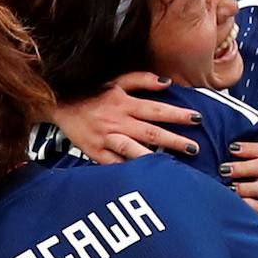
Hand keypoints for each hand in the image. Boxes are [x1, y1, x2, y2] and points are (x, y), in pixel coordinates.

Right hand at [52, 72, 201, 163]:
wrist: (60, 105)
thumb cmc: (92, 92)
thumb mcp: (116, 80)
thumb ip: (142, 79)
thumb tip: (167, 82)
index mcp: (124, 103)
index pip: (156, 109)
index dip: (177, 114)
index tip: (197, 118)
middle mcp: (117, 121)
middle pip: (150, 132)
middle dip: (174, 140)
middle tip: (194, 148)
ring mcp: (106, 139)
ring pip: (133, 150)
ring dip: (154, 158)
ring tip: (174, 166)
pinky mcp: (96, 153)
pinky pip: (115, 164)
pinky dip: (129, 170)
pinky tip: (146, 178)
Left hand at [221, 142, 257, 233]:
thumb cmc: (251, 208)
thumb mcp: (249, 186)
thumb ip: (241, 171)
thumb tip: (219, 158)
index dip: (251, 148)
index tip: (231, 148)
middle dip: (244, 166)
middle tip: (224, 170)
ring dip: (247, 186)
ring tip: (231, 189)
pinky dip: (252, 205)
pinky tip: (239, 204)